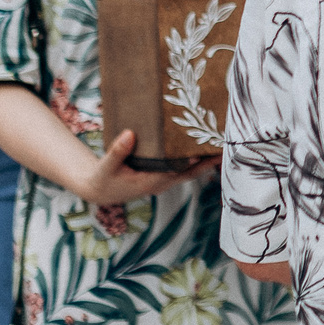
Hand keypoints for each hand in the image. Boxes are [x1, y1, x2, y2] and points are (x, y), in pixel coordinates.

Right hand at [79, 129, 213, 204]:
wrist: (101, 190)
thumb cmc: (103, 177)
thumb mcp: (105, 166)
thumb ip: (117, 151)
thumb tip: (129, 134)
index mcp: (147, 182)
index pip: (171, 172)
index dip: (184, 162)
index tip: (197, 151)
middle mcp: (160, 184)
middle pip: (188, 173)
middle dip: (205, 163)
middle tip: (222, 149)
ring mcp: (163, 182)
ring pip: (189, 172)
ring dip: (205, 162)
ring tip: (221, 147)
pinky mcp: (163, 178)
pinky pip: (184, 170)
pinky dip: (196, 161)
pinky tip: (206, 149)